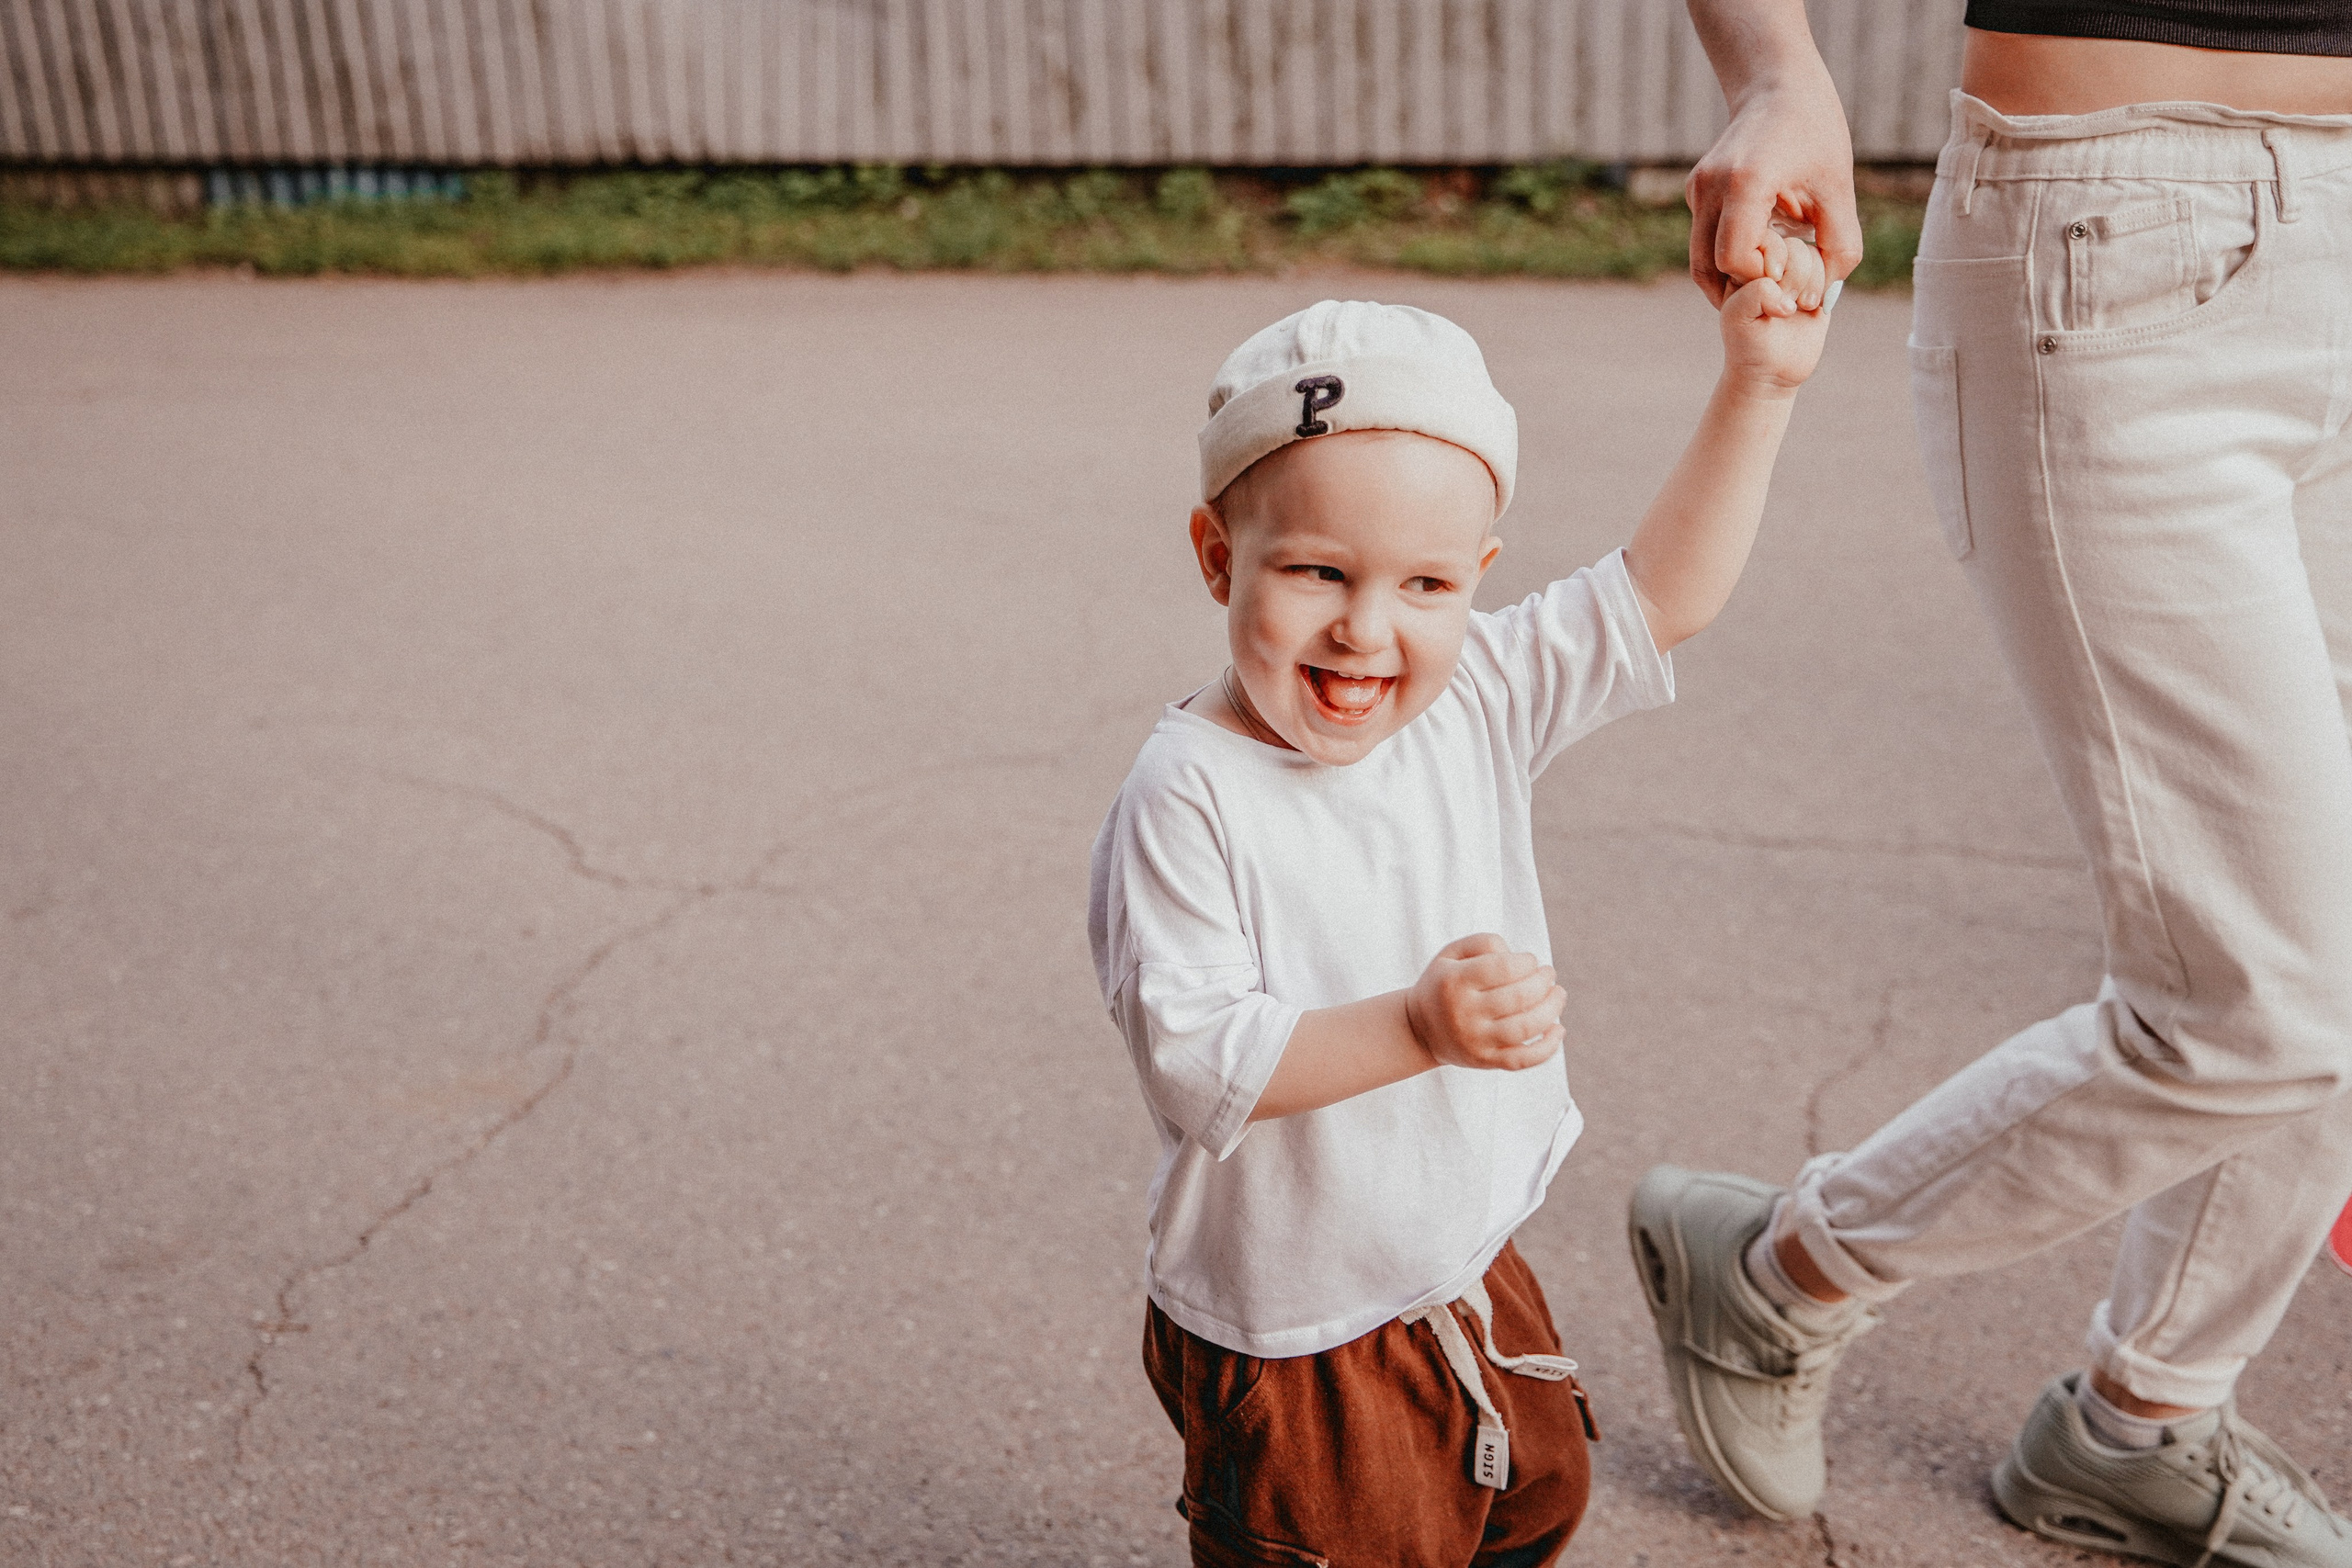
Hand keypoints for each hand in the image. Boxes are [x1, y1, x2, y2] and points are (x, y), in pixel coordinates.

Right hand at [1404, 934, 1566, 1071]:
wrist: (1419, 1030)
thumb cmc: (1445, 984)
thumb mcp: (1451, 954)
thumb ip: (1484, 943)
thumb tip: (1518, 957)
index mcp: (1455, 982)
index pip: (1504, 967)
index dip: (1527, 961)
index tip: (1530, 961)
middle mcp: (1464, 1013)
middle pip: (1520, 997)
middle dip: (1544, 981)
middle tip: (1549, 974)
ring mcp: (1476, 1041)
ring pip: (1526, 1028)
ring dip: (1552, 1009)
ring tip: (1558, 994)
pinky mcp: (1486, 1062)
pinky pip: (1523, 1060)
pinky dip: (1548, 1048)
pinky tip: (1558, 1030)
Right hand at [1686, 65, 1858, 306]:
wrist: (1778, 84)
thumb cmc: (1815, 131)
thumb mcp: (1839, 188)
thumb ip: (1839, 245)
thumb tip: (1826, 295)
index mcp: (1745, 183)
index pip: (1735, 259)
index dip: (1762, 278)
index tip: (1793, 273)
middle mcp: (1710, 187)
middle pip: (1708, 268)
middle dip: (1742, 285)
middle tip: (1778, 288)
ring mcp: (1697, 189)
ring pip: (1700, 260)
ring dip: (1731, 277)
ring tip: (1768, 277)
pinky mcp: (1695, 190)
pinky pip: (1703, 240)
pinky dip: (1726, 256)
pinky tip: (1760, 249)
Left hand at [1720, 229, 1831, 393]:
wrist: (1772, 369)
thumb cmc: (1747, 343)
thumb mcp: (1737, 319)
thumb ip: (1753, 294)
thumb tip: (1788, 289)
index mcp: (1745, 264)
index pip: (1766, 240)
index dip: (1773, 264)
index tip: (1769, 296)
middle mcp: (1770, 262)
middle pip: (1793, 246)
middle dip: (1794, 278)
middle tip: (1786, 307)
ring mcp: (1795, 270)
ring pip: (1814, 254)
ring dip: (1810, 284)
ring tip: (1800, 307)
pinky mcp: (1817, 281)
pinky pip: (1832, 267)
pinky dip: (1825, 287)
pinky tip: (1813, 307)